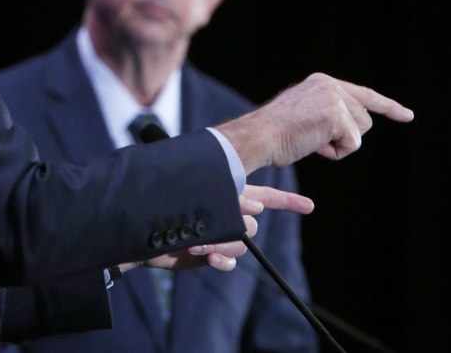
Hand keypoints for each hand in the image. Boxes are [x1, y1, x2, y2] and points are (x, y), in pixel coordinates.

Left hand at [122, 183, 314, 273]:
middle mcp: (226, 212)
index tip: (310, 207)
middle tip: (213, 224)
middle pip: (252, 223)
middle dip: (236, 225)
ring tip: (198, 242)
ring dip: (221, 244)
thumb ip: (229, 196)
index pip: (264, 195)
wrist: (141, 230)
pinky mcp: (209, 253)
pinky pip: (229, 261)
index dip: (287, 202)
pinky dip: (221, 260)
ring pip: (241, 243)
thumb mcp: (196, 189)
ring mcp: (219, 233)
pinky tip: (209, 257)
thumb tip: (254, 206)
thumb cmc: (163, 200)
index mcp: (226, 190)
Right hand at [215, 72, 413, 172]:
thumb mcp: (304, 113)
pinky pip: (352, 145)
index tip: (407, 116)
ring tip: (312, 140)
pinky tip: (314, 146)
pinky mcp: (336, 116)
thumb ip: (328, 112)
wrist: (260, 136)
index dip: (387, 107)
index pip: (363, 94)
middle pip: (364, 120)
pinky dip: (335, 152)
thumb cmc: (276, 133)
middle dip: (346, 136)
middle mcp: (330, 85)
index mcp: (322, 82)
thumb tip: (353, 128)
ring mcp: (334, 98)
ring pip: (360, 132)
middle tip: (314, 138)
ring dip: (340, 144)